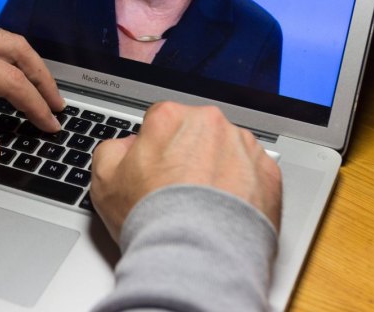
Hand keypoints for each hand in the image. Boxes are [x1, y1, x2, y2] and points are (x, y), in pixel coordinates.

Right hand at [90, 101, 281, 241]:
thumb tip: (126, 147)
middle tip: (177, 189)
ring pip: (227, 150)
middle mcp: (210, 124)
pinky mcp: (269, 173)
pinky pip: (253, 173)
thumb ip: (112, 149)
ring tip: (203, 204)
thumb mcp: (104, 179)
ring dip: (217, 168)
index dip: (154, 146)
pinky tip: (224, 209)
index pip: (160, 119)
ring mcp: (244, 147)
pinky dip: (242, 187)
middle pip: (196, 131)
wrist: (196, 256)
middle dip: (188, 154)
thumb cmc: (152, 219)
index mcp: (170, 117)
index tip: (154, 169)